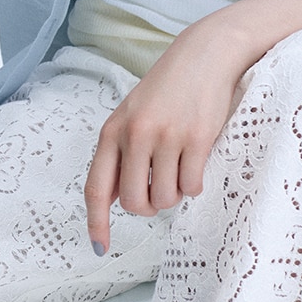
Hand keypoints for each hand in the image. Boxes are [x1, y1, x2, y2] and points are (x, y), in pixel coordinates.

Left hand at [83, 0, 301, 248]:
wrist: (204, 54)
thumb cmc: (167, 90)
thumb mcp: (132, 115)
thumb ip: (120, 153)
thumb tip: (112, 200)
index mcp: (112, 132)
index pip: (96, 188)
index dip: (97, 222)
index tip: (99, 247)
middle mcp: (135, 136)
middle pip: (134, 202)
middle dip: (148, 206)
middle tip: (159, 191)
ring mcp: (166, 137)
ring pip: (166, 198)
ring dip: (175, 194)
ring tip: (179, 169)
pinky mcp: (197, 139)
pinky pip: (192, 185)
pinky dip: (194, 183)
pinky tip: (196, 163)